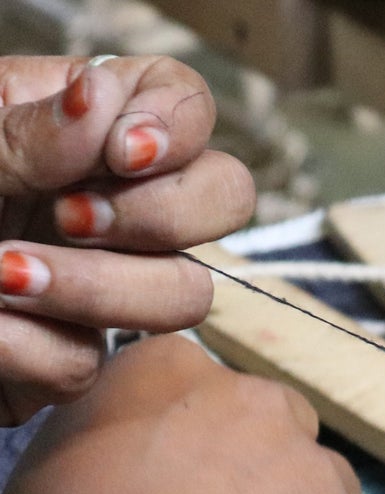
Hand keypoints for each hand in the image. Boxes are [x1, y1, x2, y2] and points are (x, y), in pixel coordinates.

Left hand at [0, 55, 255, 423]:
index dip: (178, 127)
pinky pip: (86, 363)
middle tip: (74, 217)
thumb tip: (103, 100)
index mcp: (74, 124)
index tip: (122, 148)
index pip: (185, 105)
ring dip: (93, 289)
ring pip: (180, 298)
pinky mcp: (58, 359)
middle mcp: (102, 201)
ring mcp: (93, 284)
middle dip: (166, 216)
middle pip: (223, 200)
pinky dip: (22, 346)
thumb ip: (28, 133)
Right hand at [0, 336, 363, 493]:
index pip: (206, 390)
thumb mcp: (57, 452)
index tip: (180, 476)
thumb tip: (116, 456)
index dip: (196, 437)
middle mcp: (261, 399)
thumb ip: (108, 435)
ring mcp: (315, 464)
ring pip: (327, 484)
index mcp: (181, 365)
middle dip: (264, 466)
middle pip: (283, 424)